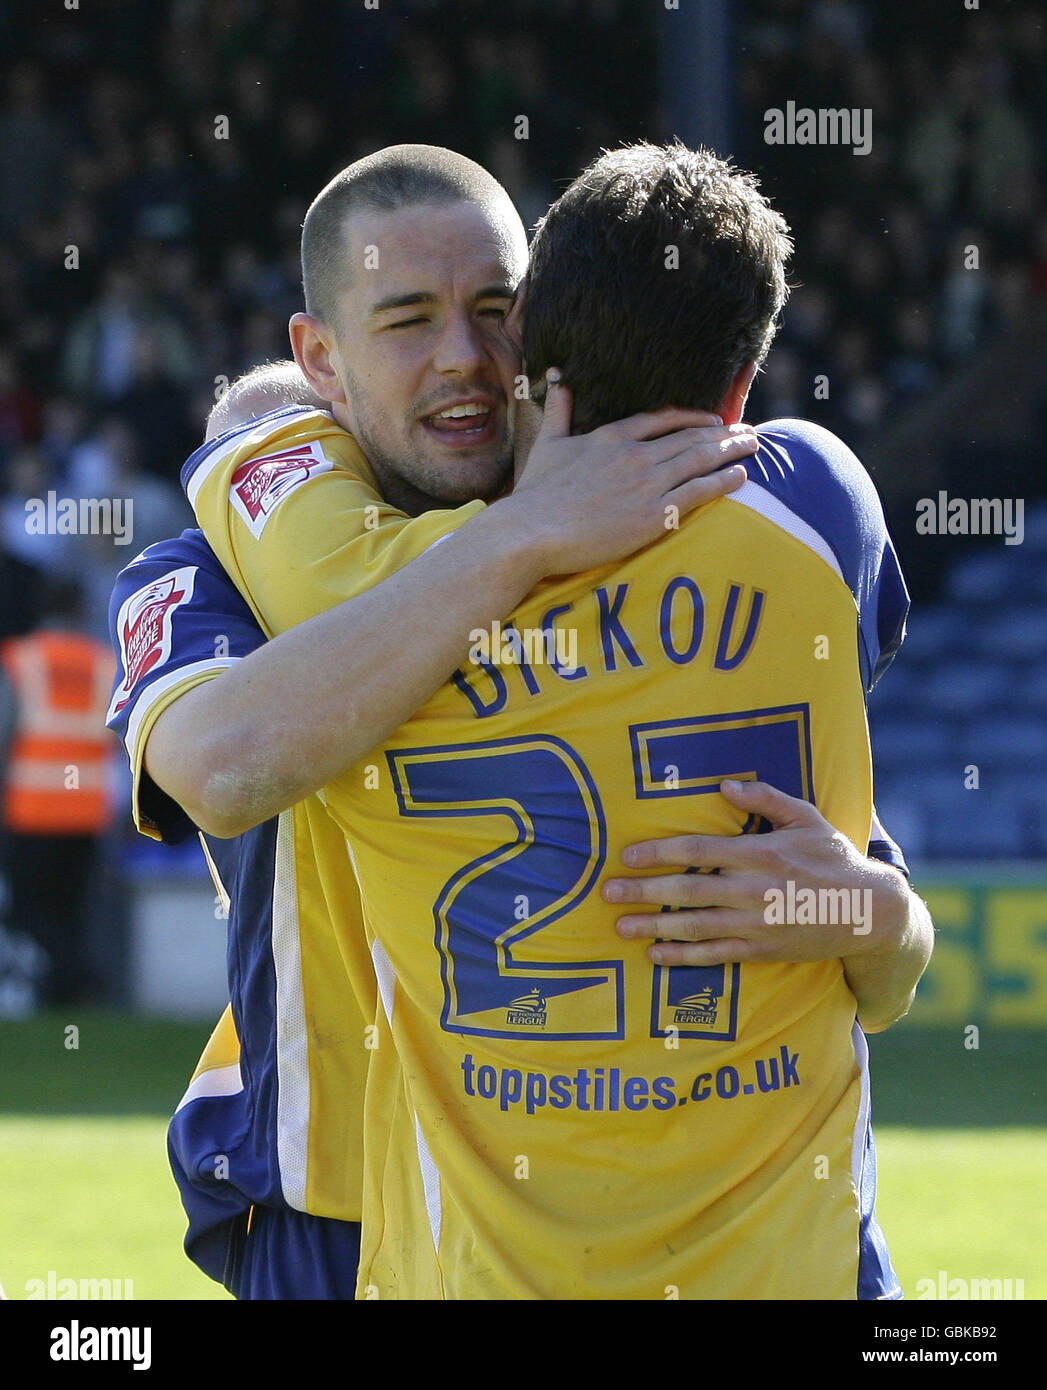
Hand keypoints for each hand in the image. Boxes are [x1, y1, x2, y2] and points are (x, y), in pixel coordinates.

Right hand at [510, 369, 756, 574]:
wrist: (533, 531)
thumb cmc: (536, 493)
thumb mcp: (546, 443)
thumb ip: (558, 410)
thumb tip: (558, 377)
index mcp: (612, 436)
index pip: (664, 419)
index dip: (693, 419)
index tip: (713, 420)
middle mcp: (636, 455)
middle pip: (691, 437)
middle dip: (724, 432)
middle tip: (747, 430)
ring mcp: (648, 485)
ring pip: (701, 460)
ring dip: (732, 450)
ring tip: (753, 445)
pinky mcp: (654, 515)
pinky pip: (699, 492)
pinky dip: (723, 481)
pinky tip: (740, 474)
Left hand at [601, 779, 910, 966]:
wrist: (868, 912)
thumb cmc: (834, 858)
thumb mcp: (806, 818)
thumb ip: (765, 798)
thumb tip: (725, 785)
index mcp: (760, 852)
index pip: (697, 850)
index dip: (659, 852)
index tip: (627, 855)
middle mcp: (753, 889)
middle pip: (687, 889)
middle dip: (643, 891)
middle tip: (608, 893)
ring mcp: (756, 923)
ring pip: (695, 925)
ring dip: (654, 927)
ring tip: (621, 926)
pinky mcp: (761, 949)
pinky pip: (714, 954)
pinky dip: (683, 955)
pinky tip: (656, 954)